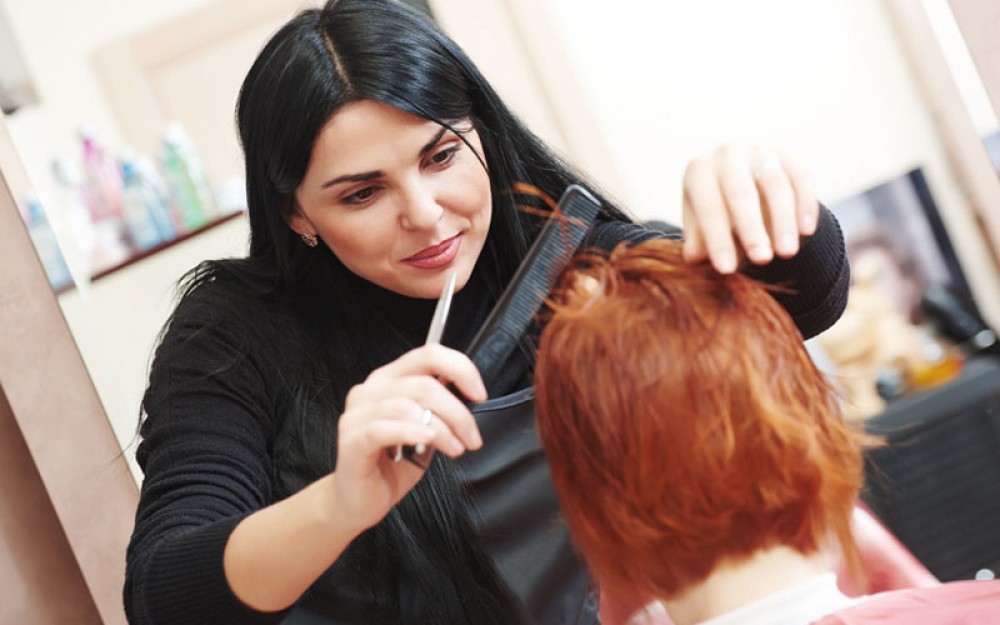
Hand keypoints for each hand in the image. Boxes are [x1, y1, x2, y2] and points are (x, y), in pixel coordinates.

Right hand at [331, 344, 485, 531]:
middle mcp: (371, 389)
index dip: (460, 369)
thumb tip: (468, 394)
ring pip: (408, 406)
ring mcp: (357, 414)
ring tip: (455, 449)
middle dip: (458, 413)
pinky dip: (412, 432)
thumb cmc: (391, 465)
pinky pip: (384, 428)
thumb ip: (438, 407)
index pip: (428, 354)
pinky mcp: (352, 439)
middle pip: (424, 384)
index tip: (479, 394)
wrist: (359, 501)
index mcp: (389, 379)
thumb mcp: (424, 429)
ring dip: (442, 429)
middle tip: (472, 438)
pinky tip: (428, 442)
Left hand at [681, 144, 818, 272]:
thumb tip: (694, 258)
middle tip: (761, 260)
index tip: (726, 270)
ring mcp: (761, 152)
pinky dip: (805, 206)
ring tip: (787, 253)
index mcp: (699, 171)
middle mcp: (728, 155)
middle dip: (752, 229)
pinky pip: (801, 179)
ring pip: (775, 185)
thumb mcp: (701, 227)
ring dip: (783, 220)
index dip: (717, 240)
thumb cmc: (717, 214)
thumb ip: (698, 243)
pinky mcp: (790, 157)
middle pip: (741, 192)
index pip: (708, 208)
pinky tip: (806, 232)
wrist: (743, 185)